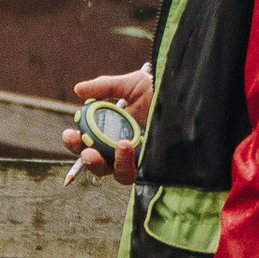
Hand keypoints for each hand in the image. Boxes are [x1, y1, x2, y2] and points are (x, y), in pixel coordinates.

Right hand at [64, 65, 153, 183]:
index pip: (88, 143)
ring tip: (116, 145)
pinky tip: (127, 145)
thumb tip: (78, 90)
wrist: (187, 93)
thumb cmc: (160, 89)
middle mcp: (123, 148)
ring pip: (117, 173)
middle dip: (86, 159)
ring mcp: (140, 159)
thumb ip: (105, 87)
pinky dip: (128, 162)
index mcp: (112, 131)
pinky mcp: (154, 166)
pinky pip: (136, 172)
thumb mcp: (131, 84)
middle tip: (85, 150)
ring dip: (109, 163)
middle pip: (98, 164)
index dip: (76, 142)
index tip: (70, 133)